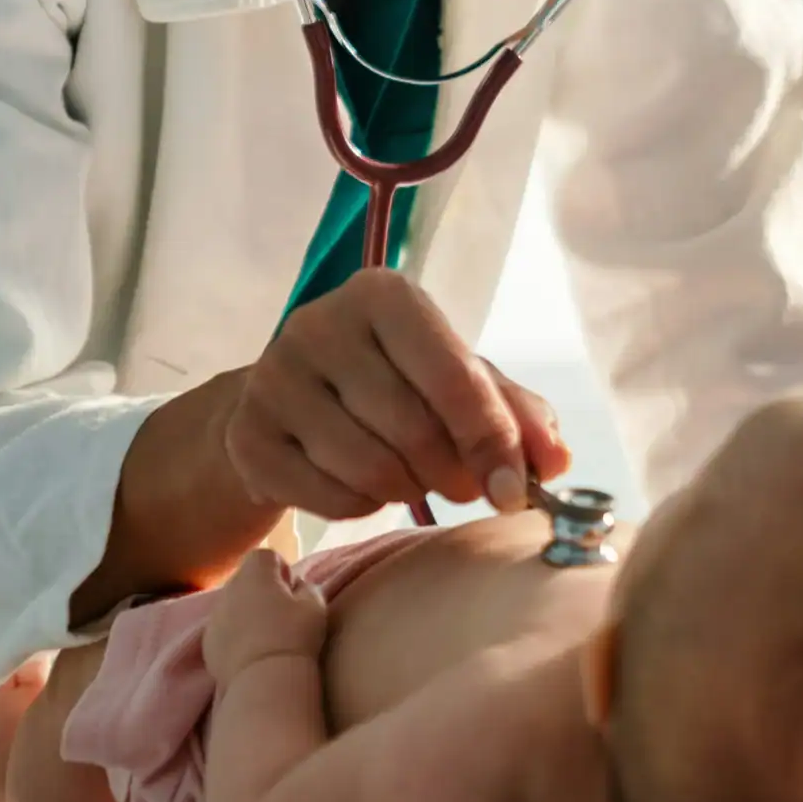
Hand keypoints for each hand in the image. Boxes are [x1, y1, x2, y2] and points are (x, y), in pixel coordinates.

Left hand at [203, 549, 329, 685]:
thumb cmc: (294, 636)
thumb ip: (307, 587)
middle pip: (246, 579)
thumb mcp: (315, 605)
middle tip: (281, 615)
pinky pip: (223, 630)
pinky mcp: (206, 642)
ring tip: (265, 637)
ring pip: (232, 605)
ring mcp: (213, 615)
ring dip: (246, 613)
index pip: (267, 556)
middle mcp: (229, 587)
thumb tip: (297, 587)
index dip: (282, 571)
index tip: (292, 593)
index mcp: (255, 571)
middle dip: (262, 591)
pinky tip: (251, 653)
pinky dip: (234, 635)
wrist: (265, 680)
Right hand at [222, 269, 570, 519]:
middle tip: (463, 486)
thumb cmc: (397, 382)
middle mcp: (319, 324)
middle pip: (412, 429)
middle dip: (453, 472)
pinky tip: (365, 485)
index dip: (491, 439)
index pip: (452, 375)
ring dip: (407, 490)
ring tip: (414, 479)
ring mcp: (273, 379)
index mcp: (383, 295)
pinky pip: (328, 497)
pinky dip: (362, 506)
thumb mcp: (462, 381)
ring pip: (369, 468)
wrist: (295, 398)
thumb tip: (554, 464)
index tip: (514, 488)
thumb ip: (518, 414)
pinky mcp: (248, 435)